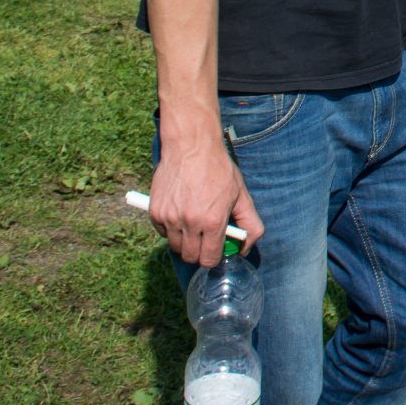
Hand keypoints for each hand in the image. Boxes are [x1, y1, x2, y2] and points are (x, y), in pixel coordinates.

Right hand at [148, 138, 263, 267]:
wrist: (191, 146)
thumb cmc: (218, 169)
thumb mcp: (241, 195)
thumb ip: (250, 224)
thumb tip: (245, 247)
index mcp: (212, 221)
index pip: (209, 259)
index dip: (214, 257)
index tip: (216, 249)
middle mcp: (189, 222)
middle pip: (191, 257)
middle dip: (199, 252)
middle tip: (205, 238)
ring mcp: (170, 218)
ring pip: (175, 247)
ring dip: (185, 241)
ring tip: (193, 223)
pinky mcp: (155, 211)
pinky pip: (163, 233)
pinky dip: (171, 229)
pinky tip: (180, 213)